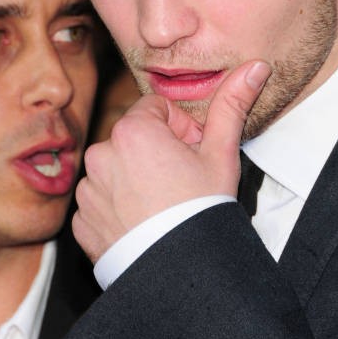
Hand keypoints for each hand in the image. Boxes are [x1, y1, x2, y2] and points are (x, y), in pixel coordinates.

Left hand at [72, 60, 271, 261]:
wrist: (181, 272)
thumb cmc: (202, 210)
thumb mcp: (221, 154)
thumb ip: (231, 105)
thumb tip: (255, 67)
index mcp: (132, 131)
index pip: (156, 110)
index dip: (180, 131)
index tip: (191, 155)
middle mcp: (100, 154)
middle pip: (134, 140)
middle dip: (155, 154)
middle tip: (181, 184)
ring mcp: (88, 190)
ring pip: (116, 171)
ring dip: (135, 181)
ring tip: (162, 207)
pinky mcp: (82, 221)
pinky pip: (100, 204)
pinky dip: (118, 211)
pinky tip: (143, 225)